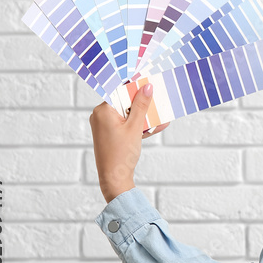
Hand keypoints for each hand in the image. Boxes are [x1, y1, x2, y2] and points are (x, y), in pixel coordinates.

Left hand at [90, 83, 169, 203]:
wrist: (114, 179)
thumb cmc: (121, 153)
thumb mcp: (135, 127)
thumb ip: (141, 106)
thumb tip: (147, 87)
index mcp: (103, 111)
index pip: (120, 91)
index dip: (135, 87)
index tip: (149, 84)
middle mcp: (100, 116)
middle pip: (125, 103)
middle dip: (142, 104)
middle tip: (158, 99)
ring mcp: (105, 126)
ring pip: (127, 114)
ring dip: (144, 116)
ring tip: (161, 116)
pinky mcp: (111, 134)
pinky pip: (126, 125)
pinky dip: (139, 126)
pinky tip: (156, 126)